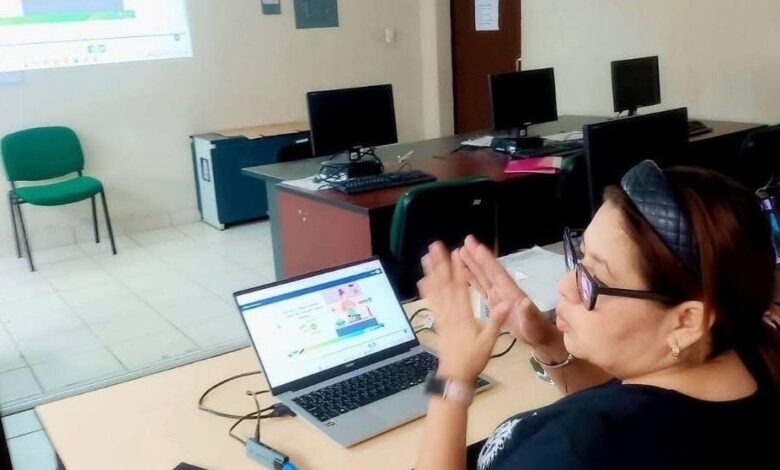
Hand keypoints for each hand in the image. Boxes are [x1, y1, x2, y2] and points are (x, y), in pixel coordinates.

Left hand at [417, 242, 510, 382]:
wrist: (455, 375)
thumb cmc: (473, 358)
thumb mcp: (489, 341)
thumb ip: (496, 320)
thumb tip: (508, 302)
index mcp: (463, 315)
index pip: (460, 288)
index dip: (458, 270)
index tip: (456, 254)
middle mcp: (449, 313)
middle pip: (444, 285)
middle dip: (439, 265)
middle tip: (434, 247)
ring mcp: (441, 317)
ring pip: (435, 291)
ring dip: (430, 273)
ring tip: (425, 257)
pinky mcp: (437, 322)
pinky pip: (431, 303)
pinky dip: (426, 291)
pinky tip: (422, 281)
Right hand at [459, 235, 559, 347]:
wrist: (537, 336)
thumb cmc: (536, 329)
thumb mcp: (532, 322)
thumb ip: (528, 312)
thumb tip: (525, 302)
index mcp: (510, 292)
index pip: (497, 273)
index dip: (487, 260)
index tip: (477, 247)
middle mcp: (502, 289)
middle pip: (487, 269)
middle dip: (477, 255)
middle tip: (466, 240)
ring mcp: (497, 295)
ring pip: (482, 276)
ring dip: (472, 264)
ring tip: (460, 251)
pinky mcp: (493, 302)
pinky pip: (480, 287)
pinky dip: (471, 279)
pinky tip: (463, 272)